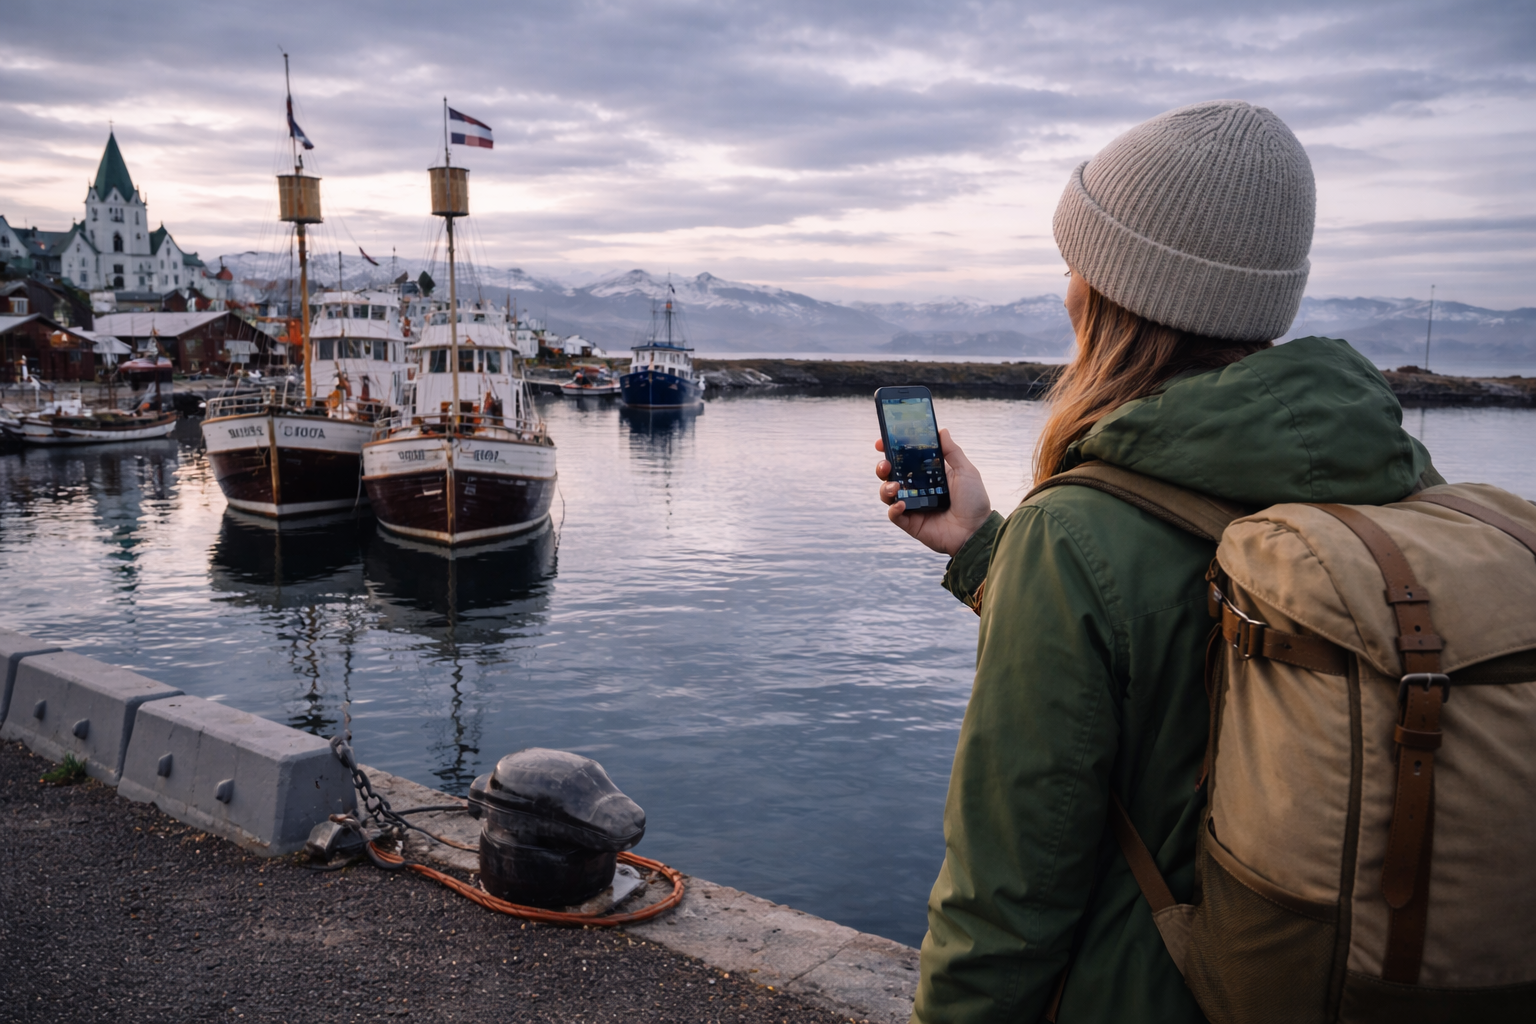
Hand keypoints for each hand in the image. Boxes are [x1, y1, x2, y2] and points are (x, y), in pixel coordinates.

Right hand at [875, 428, 992, 556]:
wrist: (977, 530)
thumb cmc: (974, 501)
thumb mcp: (965, 471)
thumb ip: (952, 451)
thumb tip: (941, 430)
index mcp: (929, 474)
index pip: (905, 459)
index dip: (892, 450)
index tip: (882, 442)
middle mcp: (917, 488)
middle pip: (891, 475)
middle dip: (883, 467)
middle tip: (886, 464)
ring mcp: (913, 506)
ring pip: (888, 493)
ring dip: (886, 487)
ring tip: (895, 486)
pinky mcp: (910, 523)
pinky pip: (894, 514)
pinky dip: (894, 508)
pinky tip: (902, 504)